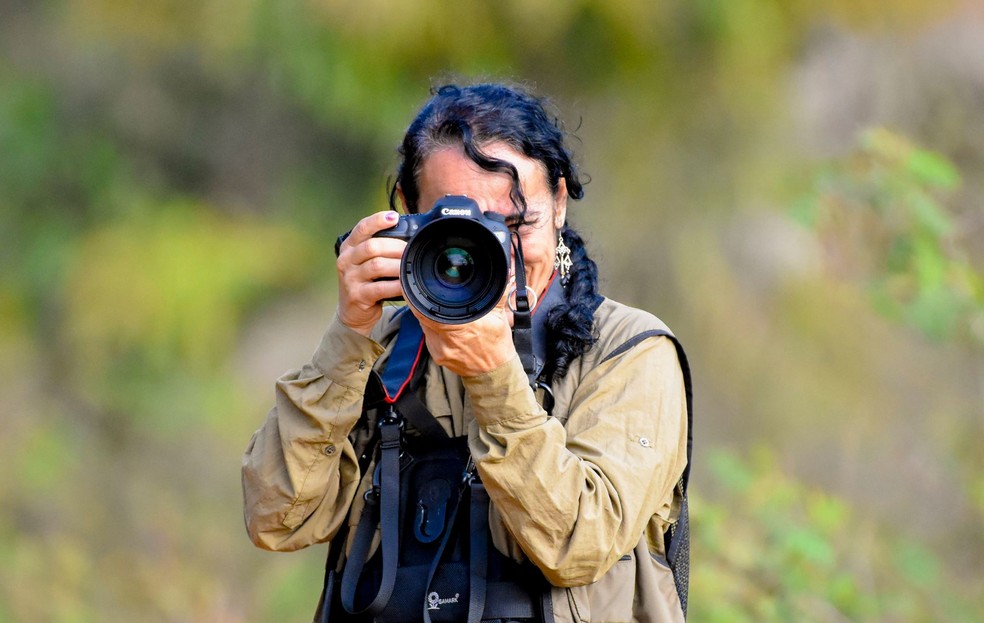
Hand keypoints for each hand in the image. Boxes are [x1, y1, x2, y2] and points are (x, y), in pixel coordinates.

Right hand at [335, 211, 405, 336]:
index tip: (394, 217)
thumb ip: (380, 247)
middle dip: (395, 247)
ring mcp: (350, 278)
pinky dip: (396, 285)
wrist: (353, 312)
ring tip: (411, 266)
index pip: (361, 228)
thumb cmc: (366, 281)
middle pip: (372, 246)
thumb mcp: (366, 261)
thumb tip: (409, 234)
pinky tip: (405, 284)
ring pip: (376, 266)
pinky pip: (380, 288)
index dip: (377, 220)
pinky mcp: (357, 296)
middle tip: (411, 250)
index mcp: (349, 247)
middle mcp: (346, 260)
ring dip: (398, 265)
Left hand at [411, 295, 516, 377]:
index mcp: (461, 327)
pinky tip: (443, 327)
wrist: (495, 374)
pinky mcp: (438, 357)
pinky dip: (433, 329)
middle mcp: (446, 340)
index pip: (427, 310)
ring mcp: (440, 351)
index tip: (415, 286)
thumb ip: (497, 294)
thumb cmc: (497, 345)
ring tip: (439, 311)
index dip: (417, 297)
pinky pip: (429, 338)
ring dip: (429, 317)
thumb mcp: (500, 317)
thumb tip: (503, 274)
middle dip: (423, 304)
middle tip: (427, 294)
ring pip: (424, 327)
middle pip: (422, 317)